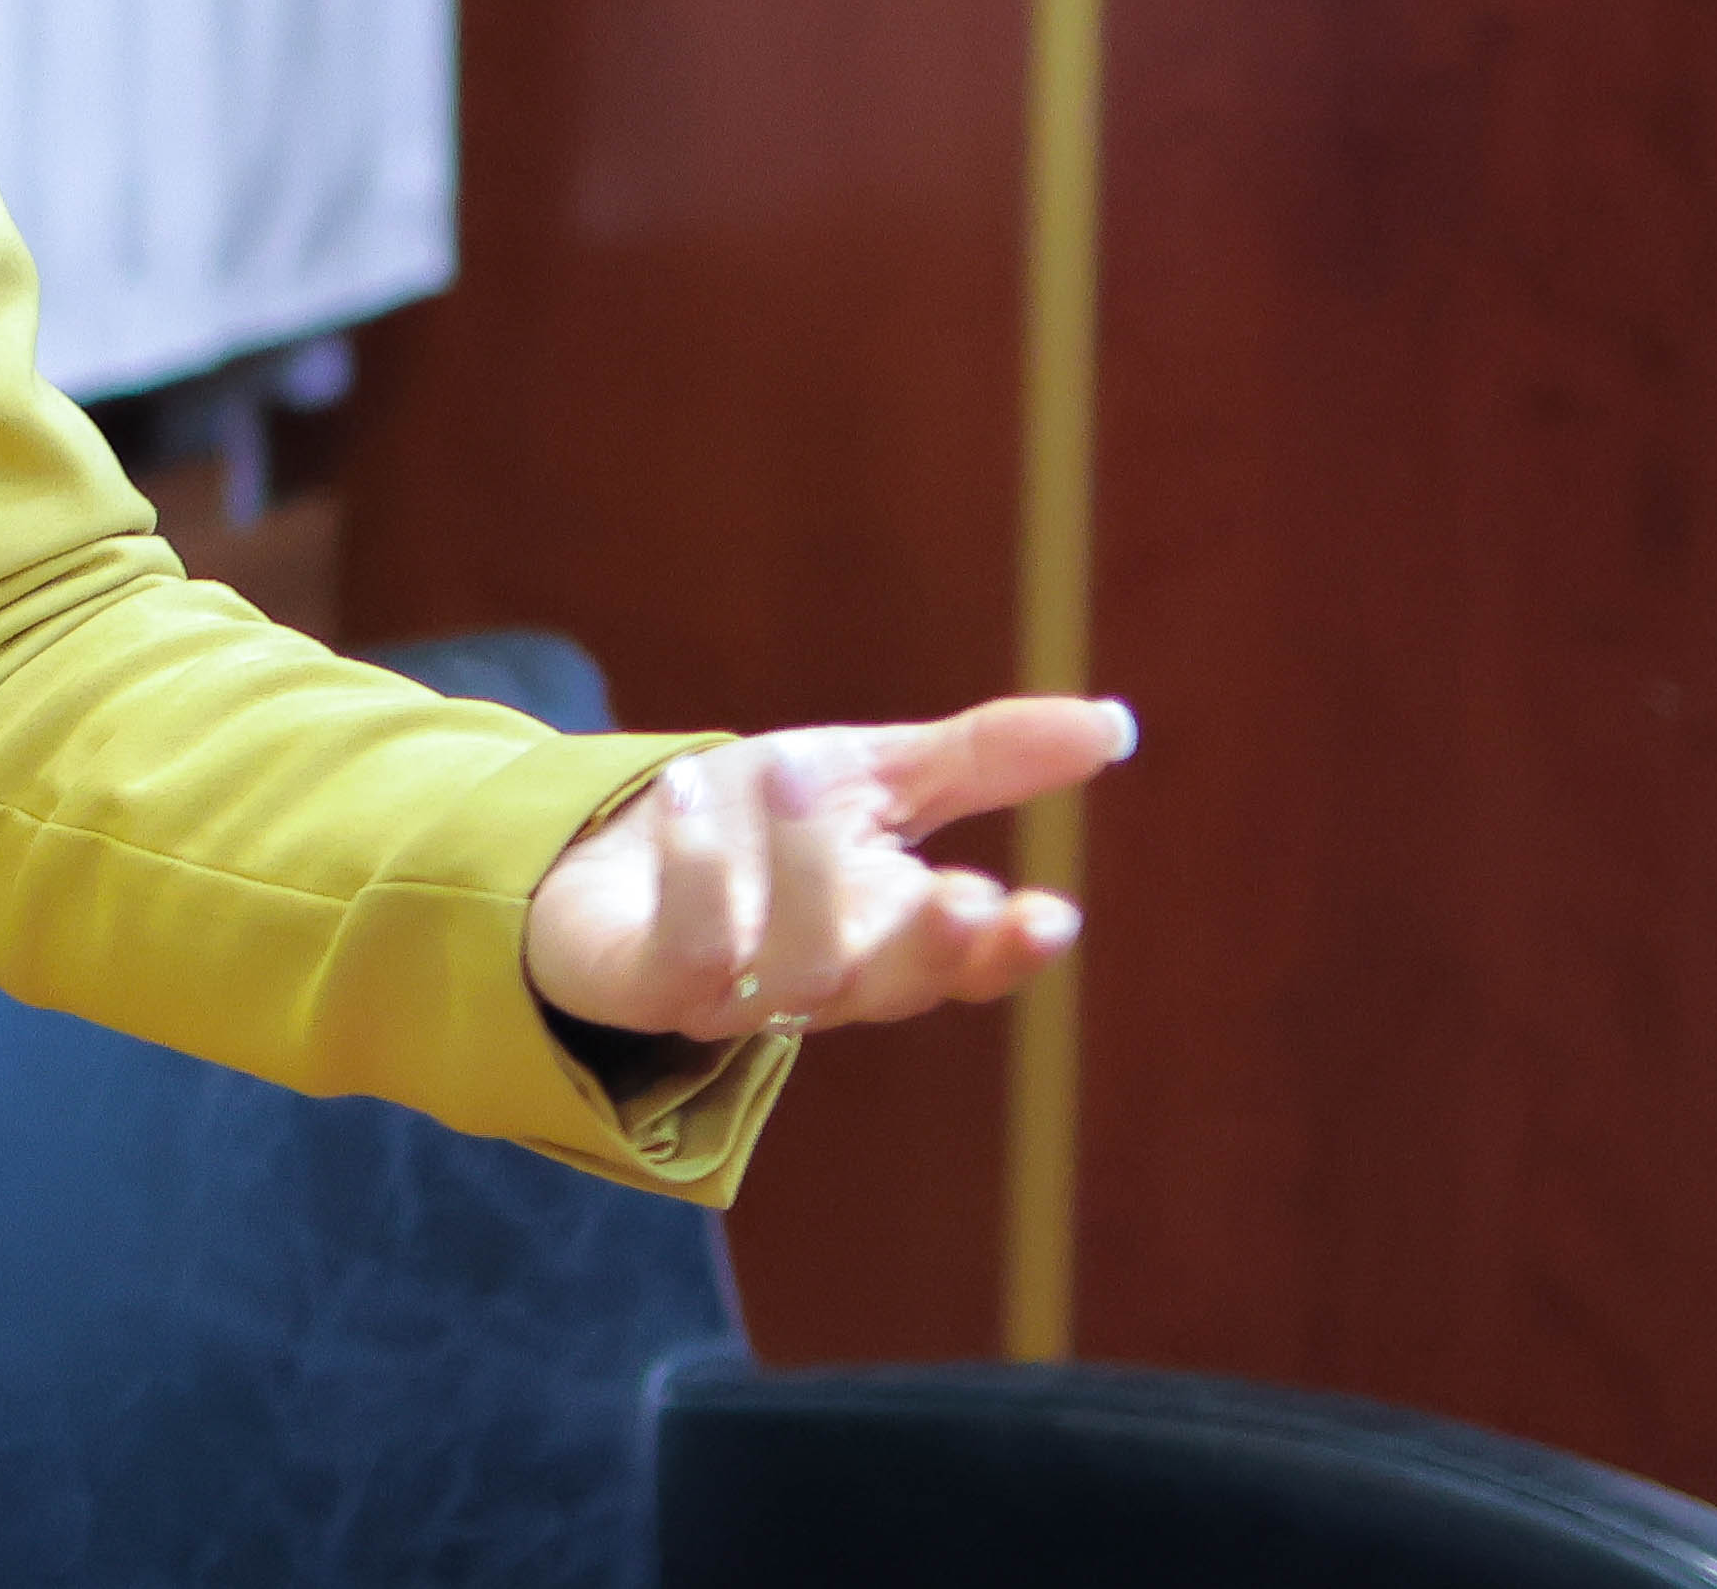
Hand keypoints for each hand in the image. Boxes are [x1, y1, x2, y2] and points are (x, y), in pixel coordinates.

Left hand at [519, 696, 1134, 1044]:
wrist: (603, 843)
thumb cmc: (755, 821)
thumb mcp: (870, 773)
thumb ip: (983, 760)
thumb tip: (1113, 725)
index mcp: (889, 930)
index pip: (965, 963)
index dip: (1007, 952)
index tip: (1050, 917)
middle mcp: (820, 976)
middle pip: (890, 986)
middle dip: (931, 947)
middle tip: (964, 893)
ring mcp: (734, 991)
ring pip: (793, 970)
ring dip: (801, 872)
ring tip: (790, 768)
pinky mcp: (644, 986)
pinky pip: (683, 957)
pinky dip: (693, 875)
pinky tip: (687, 795)